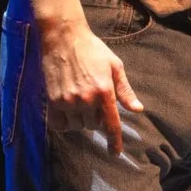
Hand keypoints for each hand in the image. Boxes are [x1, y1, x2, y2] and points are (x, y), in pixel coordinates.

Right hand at [36, 16, 143, 156]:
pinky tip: (67, 112)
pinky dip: (64, 123)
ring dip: (80, 119)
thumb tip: (138, 109)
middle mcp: (86, 99)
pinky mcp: (52, 101)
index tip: (115, 153)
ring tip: (79, 101)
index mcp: (104, 91)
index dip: (115, 141)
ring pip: (77, 126)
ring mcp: (68, 101)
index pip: (111, 124)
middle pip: (94, 125)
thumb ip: (125, 90)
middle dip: (96, 117)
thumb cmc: (92, 49)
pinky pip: (59, 125)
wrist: (63, 37)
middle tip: (93, 100)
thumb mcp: (114, 66)